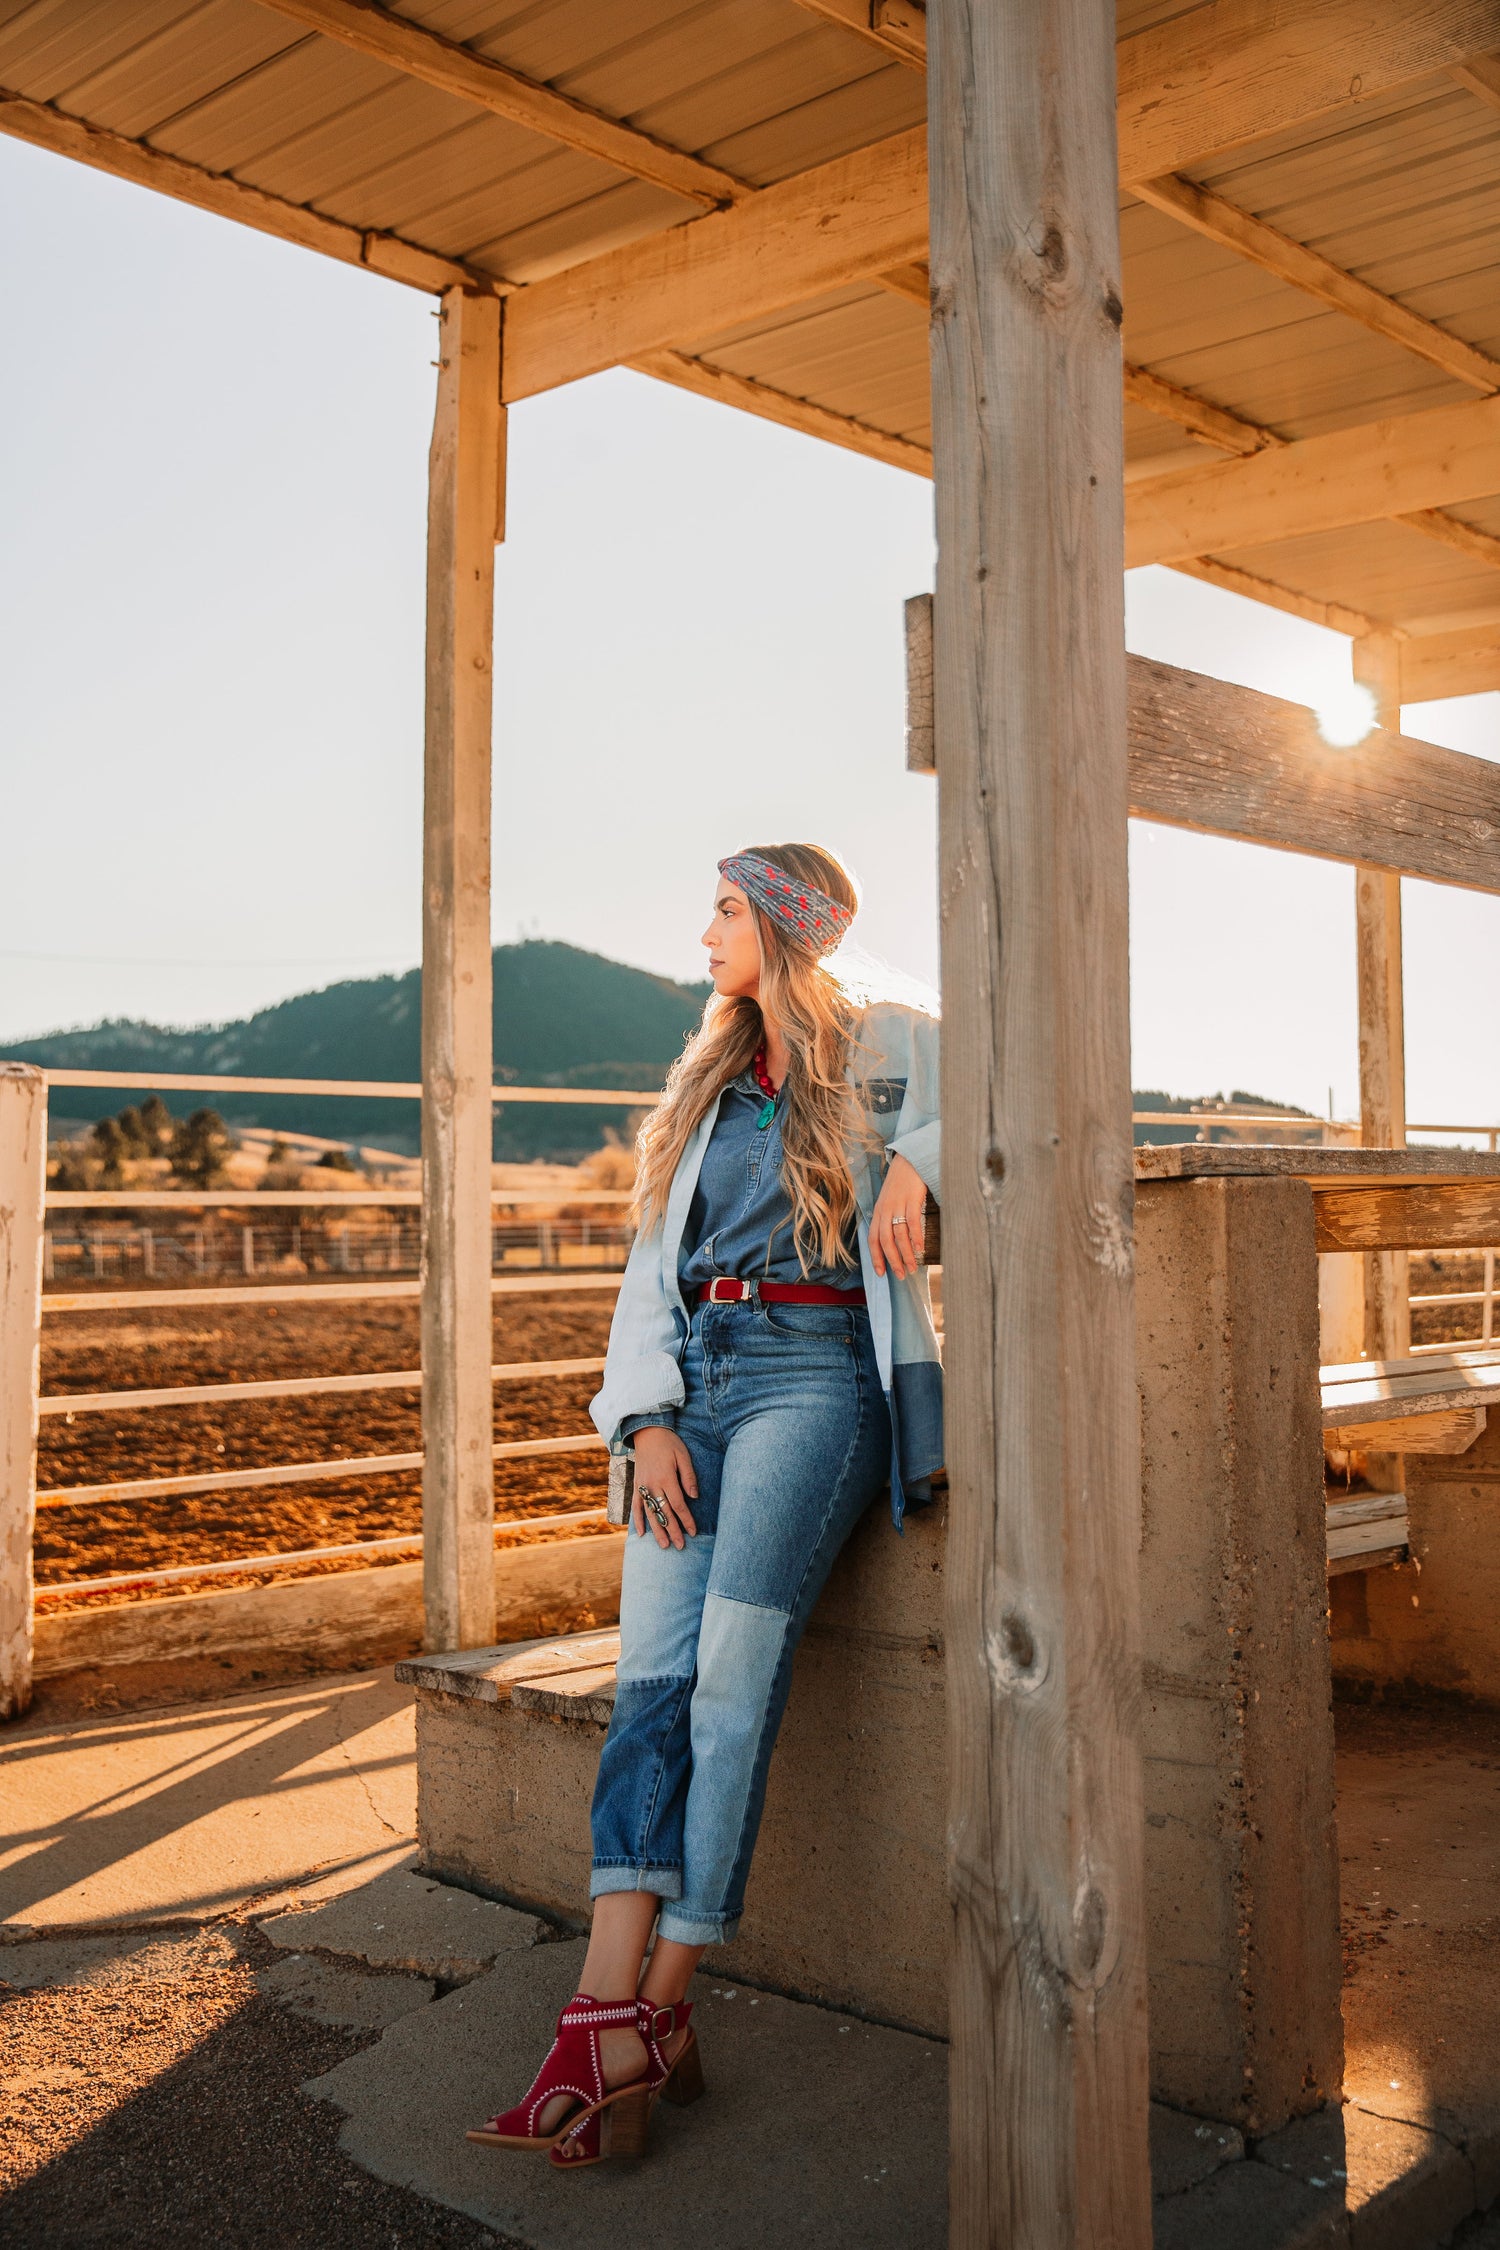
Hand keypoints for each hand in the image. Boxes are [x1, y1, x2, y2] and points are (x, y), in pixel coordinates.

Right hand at [631, 1427, 698, 1548]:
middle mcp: (652, 1485)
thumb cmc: (669, 1443)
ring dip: (657, 1531)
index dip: (686, 1520)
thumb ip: (689, 1477)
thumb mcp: (683, 1456)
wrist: (647, 1432)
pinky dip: (637, 1520)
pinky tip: (641, 1533)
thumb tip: (694, 1497)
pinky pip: (636, 1506)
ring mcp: (642, 1486)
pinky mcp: (635, 1485)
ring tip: (664, 1546)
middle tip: (681, 1547)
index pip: (678, 1505)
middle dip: (673, 1531)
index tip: (694, 1532)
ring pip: (650, 1513)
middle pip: (664, 1513)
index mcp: (666, 1478)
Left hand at [869, 1150, 927, 1280]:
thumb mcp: (889, 1201)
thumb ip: (889, 1219)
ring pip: (899, 1235)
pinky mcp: (911, 1199)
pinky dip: (916, 1237)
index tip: (881, 1273)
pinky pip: (912, 1222)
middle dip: (892, 1261)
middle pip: (885, 1241)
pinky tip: (920, 1249)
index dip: (876, 1257)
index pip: (873, 1239)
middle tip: (901, 1275)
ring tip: (913, 1267)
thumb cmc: (901, 1184)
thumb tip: (894, 1242)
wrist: (909, 1160)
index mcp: (878, 1212)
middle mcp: (885, 1210)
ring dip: (906, 1254)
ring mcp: (898, 1204)